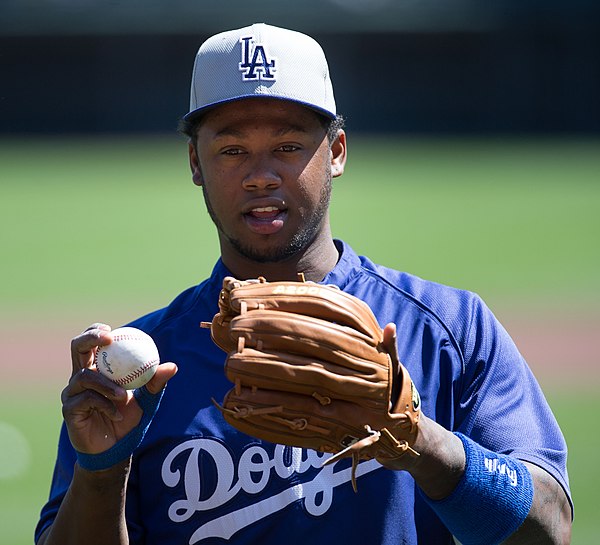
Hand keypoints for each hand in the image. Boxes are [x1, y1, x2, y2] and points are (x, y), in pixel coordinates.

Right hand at [61, 323, 176, 455]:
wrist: (115, 448)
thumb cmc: (128, 418)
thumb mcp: (146, 399)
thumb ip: (155, 383)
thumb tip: (172, 366)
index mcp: (97, 368)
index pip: (92, 342)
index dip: (97, 330)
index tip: (112, 330)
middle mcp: (80, 376)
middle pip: (77, 347)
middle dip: (90, 338)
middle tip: (108, 339)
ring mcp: (72, 392)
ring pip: (85, 376)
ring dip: (107, 384)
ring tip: (124, 396)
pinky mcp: (69, 409)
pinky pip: (85, 400)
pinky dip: (104, 405)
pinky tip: (116, 415)